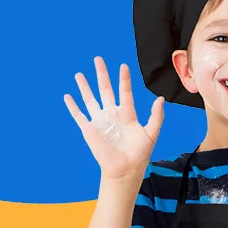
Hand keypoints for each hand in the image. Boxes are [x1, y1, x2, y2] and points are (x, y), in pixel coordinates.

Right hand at [64, 57, 163, 180]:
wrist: (125, 169)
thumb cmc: (140, 153)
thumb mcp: (152, 133)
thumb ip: (156, 116)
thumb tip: (160, 99)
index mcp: (127, 115)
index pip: (125, 92)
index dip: (124, 79)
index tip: (123, 65)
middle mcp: (112, 115)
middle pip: (106, 90)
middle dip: (102, 75)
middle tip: (98, 59)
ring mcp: (100, 121)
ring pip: (90, 99)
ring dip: (84, 87)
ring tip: (79, 74)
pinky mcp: (89, 129)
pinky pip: (79, 115)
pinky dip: (72, 106)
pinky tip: (67, 96)